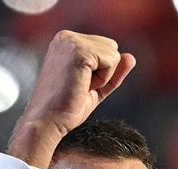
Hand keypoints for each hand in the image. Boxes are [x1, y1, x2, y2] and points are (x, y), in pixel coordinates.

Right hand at [8, 31, 135, 168]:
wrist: (47, 122)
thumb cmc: (67, 109)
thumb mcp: (96, 86)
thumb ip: (113, 71)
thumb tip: (131, 57)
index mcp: (66, 42)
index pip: (104, 48)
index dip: (101, 73)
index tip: (78, 86)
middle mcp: (66, 37)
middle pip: (111, 47)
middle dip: (104, 72)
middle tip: (80, 88)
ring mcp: (71, 42)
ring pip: (113, 53)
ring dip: (104, 77)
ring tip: (80, 87)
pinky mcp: (79, 51)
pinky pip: (112, 60)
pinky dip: (104, 79)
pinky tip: (83, 87)